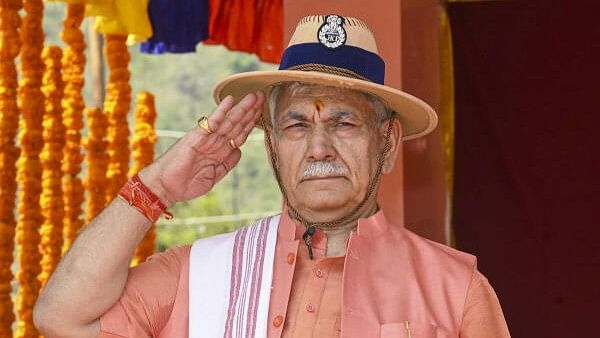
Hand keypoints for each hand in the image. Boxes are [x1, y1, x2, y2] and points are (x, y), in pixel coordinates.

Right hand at [139, 91, 264, 205]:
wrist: (166, 187)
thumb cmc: (186, 184)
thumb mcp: (214, 176)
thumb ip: (227, 164)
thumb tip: (240, 150)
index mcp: (220, 152)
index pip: (240, 134)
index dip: (251, 123)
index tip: (263, 112)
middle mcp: (215, 142)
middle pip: (237, 124)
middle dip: (251, 111)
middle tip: (262, 96)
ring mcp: (207, 138)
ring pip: (229, 121)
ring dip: (242, 108)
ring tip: (254, 96)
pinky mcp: (197, 136)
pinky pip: (212, 122)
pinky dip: (221, 111)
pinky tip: (230, 100)